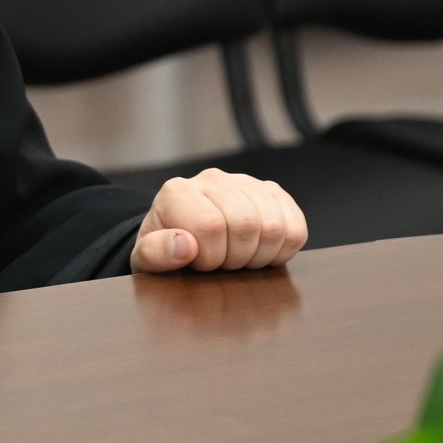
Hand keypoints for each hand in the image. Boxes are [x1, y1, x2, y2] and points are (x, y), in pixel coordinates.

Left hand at [129, 168, 308, 273]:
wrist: (182, 236)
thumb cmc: (165, 248)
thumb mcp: (146, 258)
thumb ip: (155, 253)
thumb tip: (183, 245)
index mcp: (177, 192)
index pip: (210, 226)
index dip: (209, 257)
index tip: (199, 263)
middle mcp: (212, 179)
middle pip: (246, 224)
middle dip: (235, 258)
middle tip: (221, 263)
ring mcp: (245, 183)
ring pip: (273, 226)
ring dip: (259, 255)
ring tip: (238, 257)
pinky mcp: (272, 193)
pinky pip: (296, 226)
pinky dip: (283, 249)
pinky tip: (261, 252)